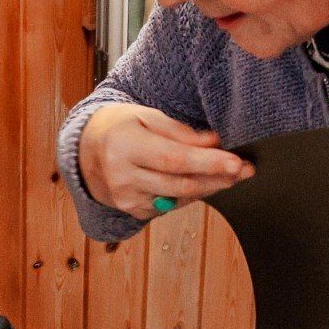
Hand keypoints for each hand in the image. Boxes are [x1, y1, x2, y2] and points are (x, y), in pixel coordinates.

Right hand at [79, 104, 251, 219]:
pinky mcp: (133, 211)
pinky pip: (171, 205)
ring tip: (232, 175)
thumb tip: (214, 143)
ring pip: (179, 199)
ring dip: (209, 187)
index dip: (208, 163)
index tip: (236, 162)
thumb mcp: (146, 117)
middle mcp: (122, 177)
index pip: (174, 159)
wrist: (84, 151)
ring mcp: (126, 199)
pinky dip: (190, 194)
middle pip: (180, 184)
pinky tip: (202, 182)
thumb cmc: (118, 127)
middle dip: (217, 178)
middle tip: (245, 170)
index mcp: (123, 146)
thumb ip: (181, 132)